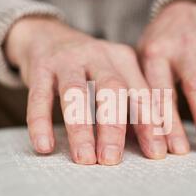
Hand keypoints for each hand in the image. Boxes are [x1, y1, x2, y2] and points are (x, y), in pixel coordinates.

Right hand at [5, 17, 166, 164]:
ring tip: (84, 158)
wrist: (46, 35)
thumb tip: (147, 145)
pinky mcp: (41, 67)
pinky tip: (44, 146)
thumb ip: (129, 105)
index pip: (142, 94)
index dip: (151, 124)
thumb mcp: (113, 76)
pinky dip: (41, 122)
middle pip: (112, 91)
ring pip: (76, 94)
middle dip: (114, 128)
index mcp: (124, 60)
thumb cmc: (88, 66)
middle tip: (112, 159)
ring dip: (81, 129)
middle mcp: (99, 56)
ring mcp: (68, 60)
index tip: (156, 153)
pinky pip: (39, 96)